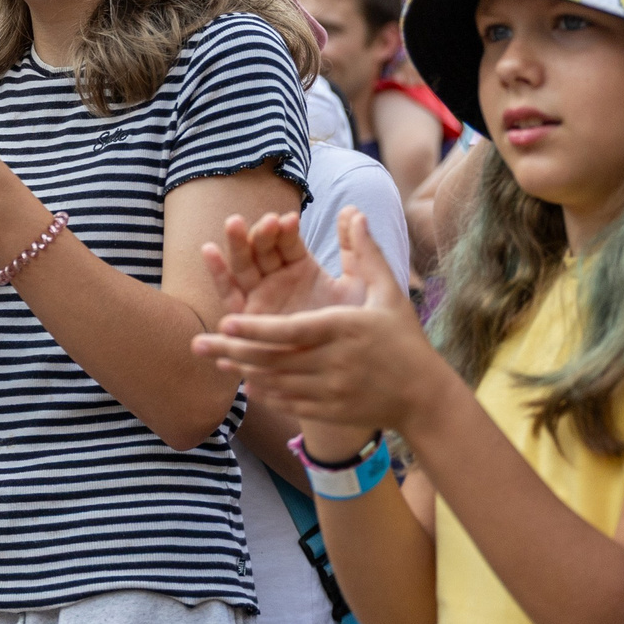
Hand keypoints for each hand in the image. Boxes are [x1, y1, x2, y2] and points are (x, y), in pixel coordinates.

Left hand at [191, 212, 441, 442]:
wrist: (423, 396)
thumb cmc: (404, 338)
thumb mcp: (389, 293)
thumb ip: (367, 253)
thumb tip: (353, 212)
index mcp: (344, 329)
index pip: (292, 330)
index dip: (257, 327)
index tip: (228, 319)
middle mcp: (334, 363)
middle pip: (274, 359)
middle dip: (233, 351)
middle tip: (199, 343)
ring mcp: (331, 391)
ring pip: (277, 382)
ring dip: (243, 370)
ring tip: (217, 359)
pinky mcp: (331, 411)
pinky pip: (289, 403)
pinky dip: (265, 393)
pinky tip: (246, 382)